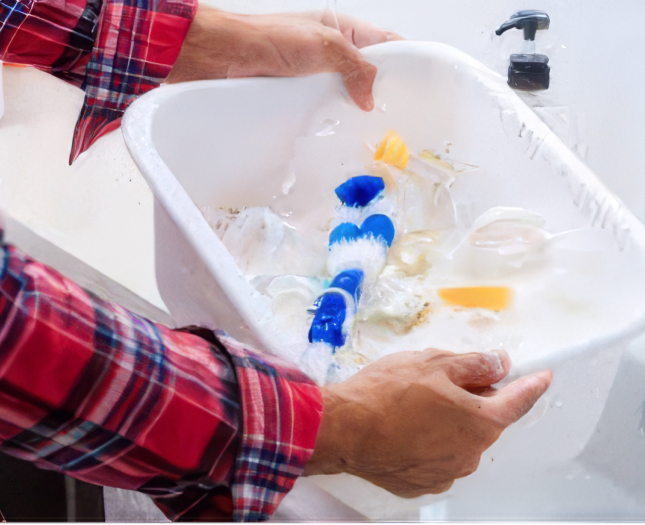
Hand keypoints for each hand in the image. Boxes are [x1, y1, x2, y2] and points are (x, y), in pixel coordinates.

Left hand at [166, 7, 402, 110]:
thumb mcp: (323, 46)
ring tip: (368, 125)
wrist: (226, 58)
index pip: (386, 43)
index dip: (404, 60)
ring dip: (354, 108)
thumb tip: (371, 95)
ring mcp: (317, 75)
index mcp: (344, 29)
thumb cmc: (268, 38)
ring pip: (347, 94)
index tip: (418, 83)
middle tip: (393, 113)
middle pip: (368, 73)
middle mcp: (333, 52)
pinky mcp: (301, 95)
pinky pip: (324, 108)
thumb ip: (355, 66)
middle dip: (380, 91)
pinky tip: (338, 128)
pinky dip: (332, 118)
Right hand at [305, 349, 551, 496]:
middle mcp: (469, 453)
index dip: (532, 385)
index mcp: (480, 421)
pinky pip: (435, 457)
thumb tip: (499, 363)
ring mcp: (446, 472)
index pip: (518, 401)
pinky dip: (428, 442)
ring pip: (458, 439)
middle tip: (442, 380)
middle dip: (471, 398)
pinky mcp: (421, 482)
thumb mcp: (435, 364)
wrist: (344, 428)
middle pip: (483, 419)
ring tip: (413, 404)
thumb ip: (475, 364)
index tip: (543, 378)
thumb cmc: (387, 394)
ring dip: (447, 421)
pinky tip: (405, 427)